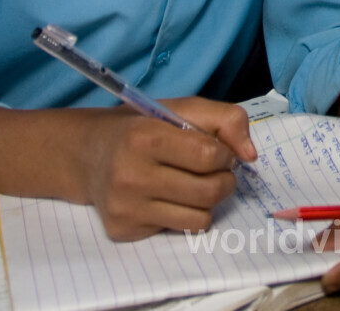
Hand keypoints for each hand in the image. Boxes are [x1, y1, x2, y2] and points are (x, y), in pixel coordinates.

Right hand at [75, 97, 255, 240]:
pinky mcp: (123, 230)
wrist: (88, 155)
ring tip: (194, 184)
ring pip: (199, 218)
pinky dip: (184, 214)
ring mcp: (125, 207)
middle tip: (215, 172)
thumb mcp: (181, 109)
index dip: (224, 154)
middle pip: (209, 192)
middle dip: (224, 181)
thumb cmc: (141, 128)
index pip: (209, 156)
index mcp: (145, 137)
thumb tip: (251, 155)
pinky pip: (179, 230)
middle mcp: (130, 175)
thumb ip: (225, 120)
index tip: (218, 151)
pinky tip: (168, 198)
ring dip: (208, 201)